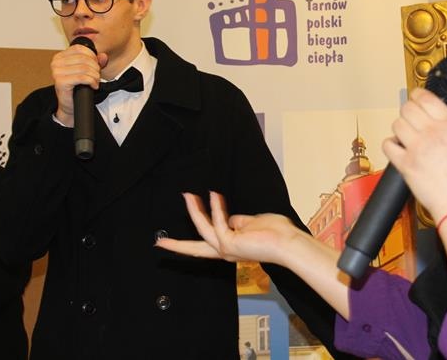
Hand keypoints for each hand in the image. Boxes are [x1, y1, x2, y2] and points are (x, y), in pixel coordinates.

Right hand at [50, 43, 107, 125]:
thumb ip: (96, 61)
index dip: (92, 56)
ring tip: (95, 81)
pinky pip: (82, 78)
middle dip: (95, 67)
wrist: (70, 104)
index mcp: (60, 56)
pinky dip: (92, 81)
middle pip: (83, 58)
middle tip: (97, 75)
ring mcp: (57, 72)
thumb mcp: (87, 70)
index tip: (96, 64)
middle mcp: (56, 63)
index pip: (79, 48)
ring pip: (84, 68)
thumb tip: (103, 56)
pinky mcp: (61, 82)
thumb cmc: (77, 87)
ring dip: (95, 75)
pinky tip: (93, 86)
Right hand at [156, 192, 301, 265]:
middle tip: (158, 242)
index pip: (207, 245)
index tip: (176, 240)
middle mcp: (226, 251)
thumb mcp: (253, 224)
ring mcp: (227, 249)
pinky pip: (217, 223)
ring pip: (202, 231)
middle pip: (195, 249)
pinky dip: (215, 209)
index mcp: (231, 247)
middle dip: (176, 246)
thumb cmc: (277, 233)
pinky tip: (215, 195)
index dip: (191, 242)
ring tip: (188, 195)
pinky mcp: (230, 244)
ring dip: (194, 212)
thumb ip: (239, 221)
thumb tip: (229, 217)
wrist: (288, 243)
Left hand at [383, 88, 446, 221]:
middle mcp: (434, 132)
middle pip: (407, 108)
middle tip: (409, 121)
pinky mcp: (406, 164)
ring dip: (399, 130)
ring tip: (407, 139)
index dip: (416, 96)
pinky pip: (388, 145)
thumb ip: (446, 126)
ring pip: (396, 124)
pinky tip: (399, 151)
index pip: (426, 97)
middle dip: (406, 113)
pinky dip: (391, 146)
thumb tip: (429, 117)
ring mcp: (418, 148)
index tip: (414, 98)